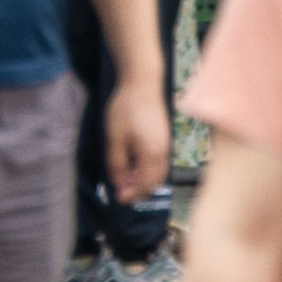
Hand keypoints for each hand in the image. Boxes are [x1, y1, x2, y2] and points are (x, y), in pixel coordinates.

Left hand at [106, 77, 172, 208]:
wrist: (143, 83)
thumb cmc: (126, 108)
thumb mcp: (115, 137)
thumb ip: (117, 163)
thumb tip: (119, 183)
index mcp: (152, 153)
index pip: (145, 183)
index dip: (133, 194)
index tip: (119, 198)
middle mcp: (164, 151)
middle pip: (155, 181)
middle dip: (139, 190)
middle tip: (122, 192)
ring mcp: (167, 145)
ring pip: (159, 173)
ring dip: (144, 181)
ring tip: (126, 180)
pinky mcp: (165, 139)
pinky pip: (159, 163)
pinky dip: (148, 170)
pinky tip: (134, 166)